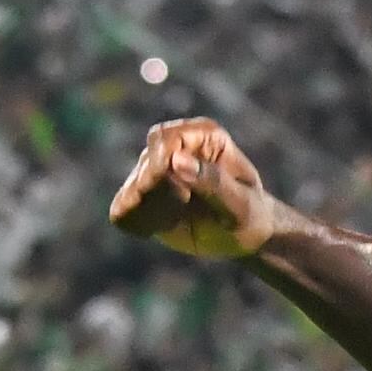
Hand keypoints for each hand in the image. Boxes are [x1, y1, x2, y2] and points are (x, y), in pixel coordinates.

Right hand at [109, 118, 287, 260]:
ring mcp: (157, 168)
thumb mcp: (239, 204)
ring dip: (150, 211)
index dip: (162, 167)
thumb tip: (176, 160)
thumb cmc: (249, 216)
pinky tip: (160, 228)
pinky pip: (123, 209)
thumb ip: (212, 182)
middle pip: (145, 162)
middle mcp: (176, 145)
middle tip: (181, 207)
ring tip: (176, 220)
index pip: (164, 140)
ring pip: (132, 189)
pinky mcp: (145, 193)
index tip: (182, 196)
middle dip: (157, 192)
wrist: (244, 236)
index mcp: (204, 135)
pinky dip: (137, 222)